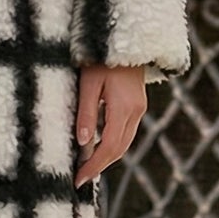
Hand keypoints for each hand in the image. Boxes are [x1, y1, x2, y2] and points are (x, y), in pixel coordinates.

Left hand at [74, 63, 147, 185]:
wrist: (128, 38)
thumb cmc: (102, 58)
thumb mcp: (88, 83)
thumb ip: (86, 113)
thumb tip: (84, 144)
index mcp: (124, 107)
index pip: (109, 146)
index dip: (94, 166)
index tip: (78, 179)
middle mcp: (136, 111)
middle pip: (120, 149)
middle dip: (100, 166)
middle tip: (80, 178)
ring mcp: (139, 108)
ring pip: (125, 142)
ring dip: (107, 156)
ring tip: (86, 167)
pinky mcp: (137, 105)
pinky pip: (126, 132)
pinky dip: (112, 144)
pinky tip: (97, 147)